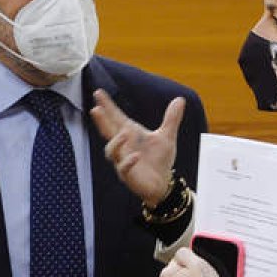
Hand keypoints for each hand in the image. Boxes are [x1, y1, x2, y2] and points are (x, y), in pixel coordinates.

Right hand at [89, 89, 183, 205]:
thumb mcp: (167, 136)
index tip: (98, 93)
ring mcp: (123, 160)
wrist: (163, 183)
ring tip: (123, 133)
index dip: (107, 106)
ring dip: (115, 142)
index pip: (116, 117)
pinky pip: (124, 168)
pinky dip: (128, 161)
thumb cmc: (159, 159)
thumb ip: (172, 118)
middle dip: (101, 121)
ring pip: (111, 151)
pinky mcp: (128, 175)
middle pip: (108, 131)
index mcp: (130, 134)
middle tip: (96, 109)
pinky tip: (136, 155)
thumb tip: (180, 99)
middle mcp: (123, 146)